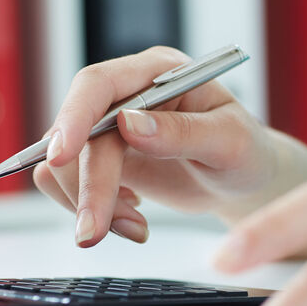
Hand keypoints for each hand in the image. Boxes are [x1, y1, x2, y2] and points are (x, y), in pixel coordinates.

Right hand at [32, 46, 279, 246]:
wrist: (241, 181)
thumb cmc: (245, 152)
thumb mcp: (230, 140)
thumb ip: (182, 132)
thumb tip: (129, 125)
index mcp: (158, 73)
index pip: (98, 84)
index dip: (73, 117)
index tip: (61, 155)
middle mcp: (127, 95)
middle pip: (78, 135)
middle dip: (86, 188)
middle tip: (95, 233)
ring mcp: (110, 129)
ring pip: (65, 164)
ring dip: (91, 203)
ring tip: (135, 227)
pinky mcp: (103, 160)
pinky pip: (70, 184)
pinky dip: (93, 209)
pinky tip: (130, 217)